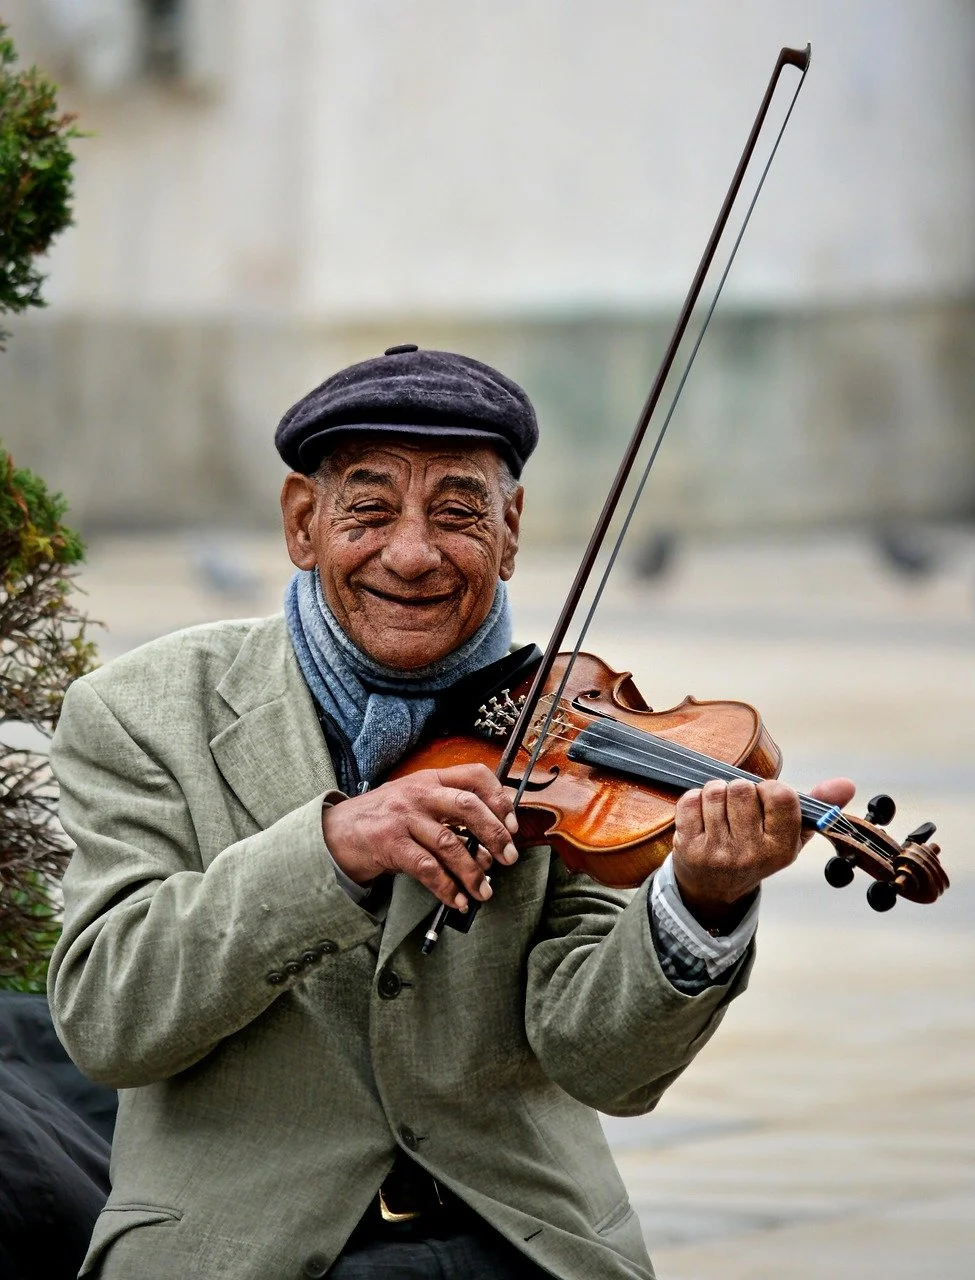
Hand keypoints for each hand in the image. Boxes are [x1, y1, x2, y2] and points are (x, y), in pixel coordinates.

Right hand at [321, 764, 518, 910]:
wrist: (336, 831)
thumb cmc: (383, 817)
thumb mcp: (414, 800)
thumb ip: (448, 811)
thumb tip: (489, 843)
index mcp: (430, 779)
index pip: (476, 775)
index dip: (499, 798)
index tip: (512, 823)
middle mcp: (419, 793)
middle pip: (469, 807)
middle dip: (496, 835)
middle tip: (509, 858)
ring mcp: (403, 818)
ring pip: (451, 844)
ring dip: (473, 872)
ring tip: (484, 890)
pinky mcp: (390, 844)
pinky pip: (428, 869)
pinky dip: (447, 888)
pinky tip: (457, 900)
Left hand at [671, 776, 855, 930]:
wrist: (713, 888)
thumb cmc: (756, 850)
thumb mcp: (791, 835)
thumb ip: (819, 807)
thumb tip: (847, 784)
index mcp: (781, 849)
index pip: (781, 795)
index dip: (770, 789)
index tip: (766, 800)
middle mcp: (751, 854)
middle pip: (744, 788)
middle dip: (740, 789)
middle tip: (739, 808)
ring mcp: (718, 853)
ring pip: (716, 791)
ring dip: (717, 793)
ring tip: (721, 811)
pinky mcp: (688, 848)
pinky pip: (690, 800)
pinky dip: (694, 800)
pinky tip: (701, 816)